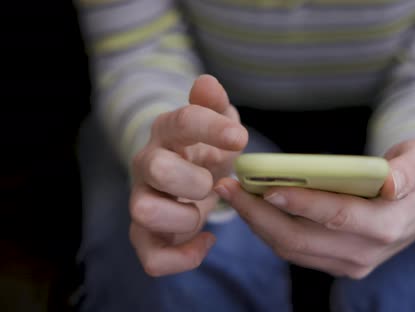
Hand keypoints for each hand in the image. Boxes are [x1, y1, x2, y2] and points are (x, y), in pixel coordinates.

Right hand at [129, 75, 247, 276]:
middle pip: (154, 167)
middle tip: (212, 183)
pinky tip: (206, 242)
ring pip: (143, 212)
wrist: (191, 180)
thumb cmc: (206, 150)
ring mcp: (143, 200)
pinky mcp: (146, 235)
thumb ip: (214, 104)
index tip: (241, 138)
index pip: (181, 121)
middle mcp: (147, 165)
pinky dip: (184, 257)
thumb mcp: (217, 124)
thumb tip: (208, 83)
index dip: (211, 128)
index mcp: (167, 133)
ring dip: (183, 217)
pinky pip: (151, 257)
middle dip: (193, 178)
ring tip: (201, 212)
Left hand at [214, 140, 414, 278]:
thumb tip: (392, 183)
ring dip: (257, 223)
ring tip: (233, 193)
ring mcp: (349, 263)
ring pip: (291, 249)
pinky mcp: (335, 263)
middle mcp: (365, 252)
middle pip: (302, 240)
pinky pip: (294, 250)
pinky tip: (253, 206)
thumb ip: (412, 170)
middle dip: (260, 215)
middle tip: (230, 187)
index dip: (303, 204)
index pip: (338, 217)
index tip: (269, 188)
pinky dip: (269, 229)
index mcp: (388, 226)